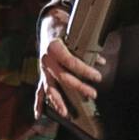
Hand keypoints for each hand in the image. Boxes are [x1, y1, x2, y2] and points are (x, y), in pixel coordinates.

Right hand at [34, 6, 105, 120]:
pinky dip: (38, 103)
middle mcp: (46, 60)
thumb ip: (87, 47)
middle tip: (93, 94)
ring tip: (66, 113)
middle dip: (79, 87)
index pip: (71, 62)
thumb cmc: (63, 27)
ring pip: (49, 88)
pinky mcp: (42, 74)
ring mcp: (43, 69)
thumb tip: (100, 61)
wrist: (47, 25)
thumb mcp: (75, 32)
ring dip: (58, 102)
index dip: (85, 71)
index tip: (97, 77)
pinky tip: (38, 114)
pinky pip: (39, 90)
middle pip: (63, 78)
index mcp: (54, 48)